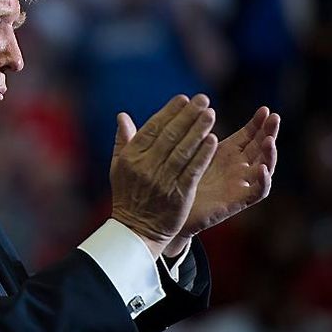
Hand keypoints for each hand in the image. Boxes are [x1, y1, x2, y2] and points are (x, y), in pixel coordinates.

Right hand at [109, 94, 218, 258]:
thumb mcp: (118, 168)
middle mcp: (146, 167)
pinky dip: (203, 154)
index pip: (152, 128)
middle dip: (188, 115)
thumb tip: (122, 116)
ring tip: (210, 114)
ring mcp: (163, 181)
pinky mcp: (179, 194)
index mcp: (131, 158)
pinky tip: (212, 140)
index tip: (184, 99)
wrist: (136, 231)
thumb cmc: (128, 196)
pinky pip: (193, 170)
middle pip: (170, 136)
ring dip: (198, 130)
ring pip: (183, 150)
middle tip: (203, 99)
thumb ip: (123, 141)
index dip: (169, 112)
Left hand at [163, 107, 278, 255]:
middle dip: (269, 132)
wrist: (166, 211)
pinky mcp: (237, 202)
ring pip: (264, 167)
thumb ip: (189, 132)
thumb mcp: (183, 150)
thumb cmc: (174, 179)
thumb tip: (186, 106)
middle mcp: (237, 168)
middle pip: (261, 147)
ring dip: (269, 154)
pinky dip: (263, 180)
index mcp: (226, 153)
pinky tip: (261, 168)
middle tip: (274, 117)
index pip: (249, 135)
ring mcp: (239, 184)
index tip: (264, 109)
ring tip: (269, 140)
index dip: (257, 123)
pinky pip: (258, 192)